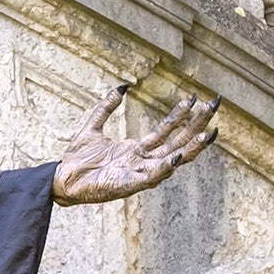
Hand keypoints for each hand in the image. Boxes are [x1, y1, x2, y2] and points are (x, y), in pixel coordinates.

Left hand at [52, 84, 218, 205]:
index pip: (167, 131)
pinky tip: (178, 157)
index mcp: (136, 150)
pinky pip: (152, 177)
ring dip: (190, 148)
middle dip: (196, 126)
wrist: (60, 179)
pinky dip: (166, 168)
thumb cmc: (76, 160)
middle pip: (177, 142)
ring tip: (208, 134)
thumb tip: (121, 88)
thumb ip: (106, 108)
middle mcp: (141, 162)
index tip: (195, 98)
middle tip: (213, 107)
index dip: (181, 116)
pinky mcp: (129, 185)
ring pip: (172, 160)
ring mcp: (137, 173)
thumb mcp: (92, 128)